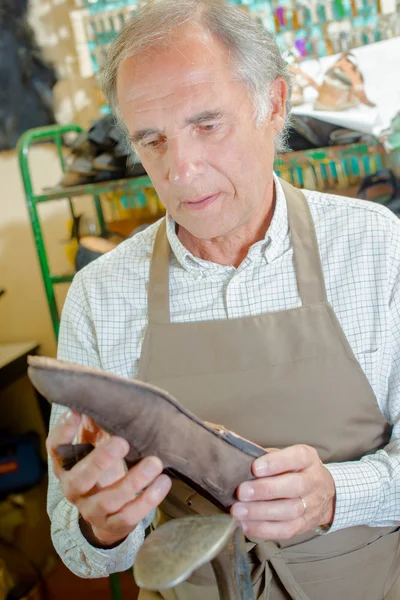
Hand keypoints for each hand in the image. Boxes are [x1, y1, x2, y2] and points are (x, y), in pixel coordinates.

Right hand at [46, 409, 170, 546]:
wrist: (106, 515)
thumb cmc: (102, 469)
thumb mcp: (95, 444)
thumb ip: (97, 423)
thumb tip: (101, 394)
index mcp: (66, 465)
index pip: (55, 449)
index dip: (64, 432)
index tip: (78, 414)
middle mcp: (74, 489)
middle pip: (80, 478)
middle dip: (100, 460)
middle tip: (122, 442)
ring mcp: (92, 510)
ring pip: (109, 499)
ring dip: (134, 481)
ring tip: (155, 463)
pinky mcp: (113, 525)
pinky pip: (129, 516)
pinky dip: (148, 500)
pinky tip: (163, 482)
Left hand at [230, 445, 335, 539]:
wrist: (325, 493)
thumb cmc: (295, 470)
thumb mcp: (286, 455)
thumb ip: (266, 456)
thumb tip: (239, 459)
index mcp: (308, 458)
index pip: (297, 457)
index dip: (275, 462)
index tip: (255, 468)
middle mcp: (313, 481)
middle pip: (294, 486)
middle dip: (265, 490)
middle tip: (242, 492)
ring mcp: (311, 505)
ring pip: (290, 511)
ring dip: (261, 512)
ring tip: (239, 511)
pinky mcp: (305, 525)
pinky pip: (286, 530)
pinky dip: (264, 529)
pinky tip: (246, 525)